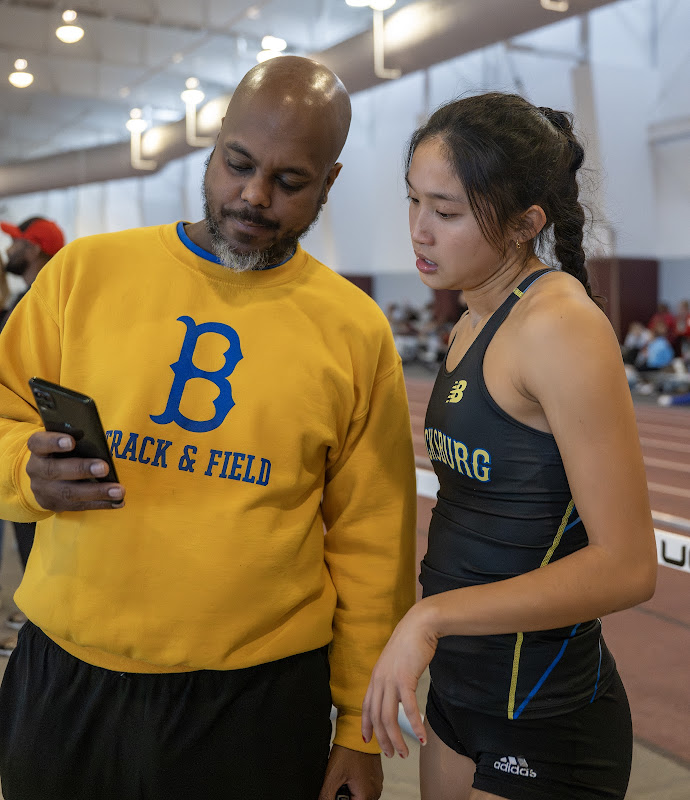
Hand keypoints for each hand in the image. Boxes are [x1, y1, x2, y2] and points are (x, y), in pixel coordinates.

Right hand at [26, 430, 124, 511]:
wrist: (46, 478)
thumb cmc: (63, 453)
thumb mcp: (63, 443)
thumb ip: (75, 440)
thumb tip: (99, 441)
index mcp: (38, 449)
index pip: (39, 443)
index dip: (54, 442)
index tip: (72, 441)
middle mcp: (36, 470)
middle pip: (55, 470)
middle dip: (82, 469)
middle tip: (104, 468)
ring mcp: (43, 490)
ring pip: (69, 492)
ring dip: (97, 492)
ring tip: (118, 491)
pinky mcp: (54, 504)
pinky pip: (79, 506)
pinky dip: (101, 504)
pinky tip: (118, 502)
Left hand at [318, 744, 382, 799]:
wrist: (356, 732)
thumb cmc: (348, 750)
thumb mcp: (333, 776)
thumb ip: (327, 796)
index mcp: (366, 795)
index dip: (339, 799)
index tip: (334, 791)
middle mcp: (375, 792)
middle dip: (345, 796)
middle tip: (339, 783)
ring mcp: (377, 783)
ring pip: (360, 796)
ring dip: (350, 791)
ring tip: (344, 777)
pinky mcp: (376, 776)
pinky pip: (365, 787)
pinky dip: (356, 784)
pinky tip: (350, 773)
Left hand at [362, 604, 437, 758]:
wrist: (419, 625)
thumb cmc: (410, 642)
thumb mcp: (395, 661)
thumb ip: (392, 676)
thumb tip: (396, 691)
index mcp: (376, 676)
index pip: (366, 706)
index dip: (365, 724)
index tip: (367, 740)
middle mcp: (379, 680)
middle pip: (377, 717)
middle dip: (383, 739)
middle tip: (391, 755)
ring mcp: (391, 680)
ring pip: (389, 717)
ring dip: (396, 739)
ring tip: (404, 753)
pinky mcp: (406, 679)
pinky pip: (408, 708)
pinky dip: (415, 726)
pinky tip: (422, 737)